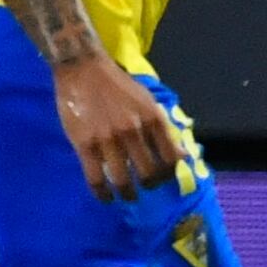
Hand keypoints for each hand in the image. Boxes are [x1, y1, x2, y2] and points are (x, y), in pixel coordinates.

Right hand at [52, 56, 181, 204]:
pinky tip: (105, 197)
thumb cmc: (117, 84)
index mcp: (152, 119)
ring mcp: (108, 140)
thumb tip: (182, 156)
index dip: (168, 174)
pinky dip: (102, 194)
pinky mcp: (85, 145)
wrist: (83, 69)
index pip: (170, 159)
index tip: (162, 178)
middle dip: (149, 186)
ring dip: (127, 194)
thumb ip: (163, 129)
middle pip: (149, 173)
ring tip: (126, 196)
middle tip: (144, 188)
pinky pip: (96, 178)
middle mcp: (133, 131)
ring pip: (123, 180)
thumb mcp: (147, 101)